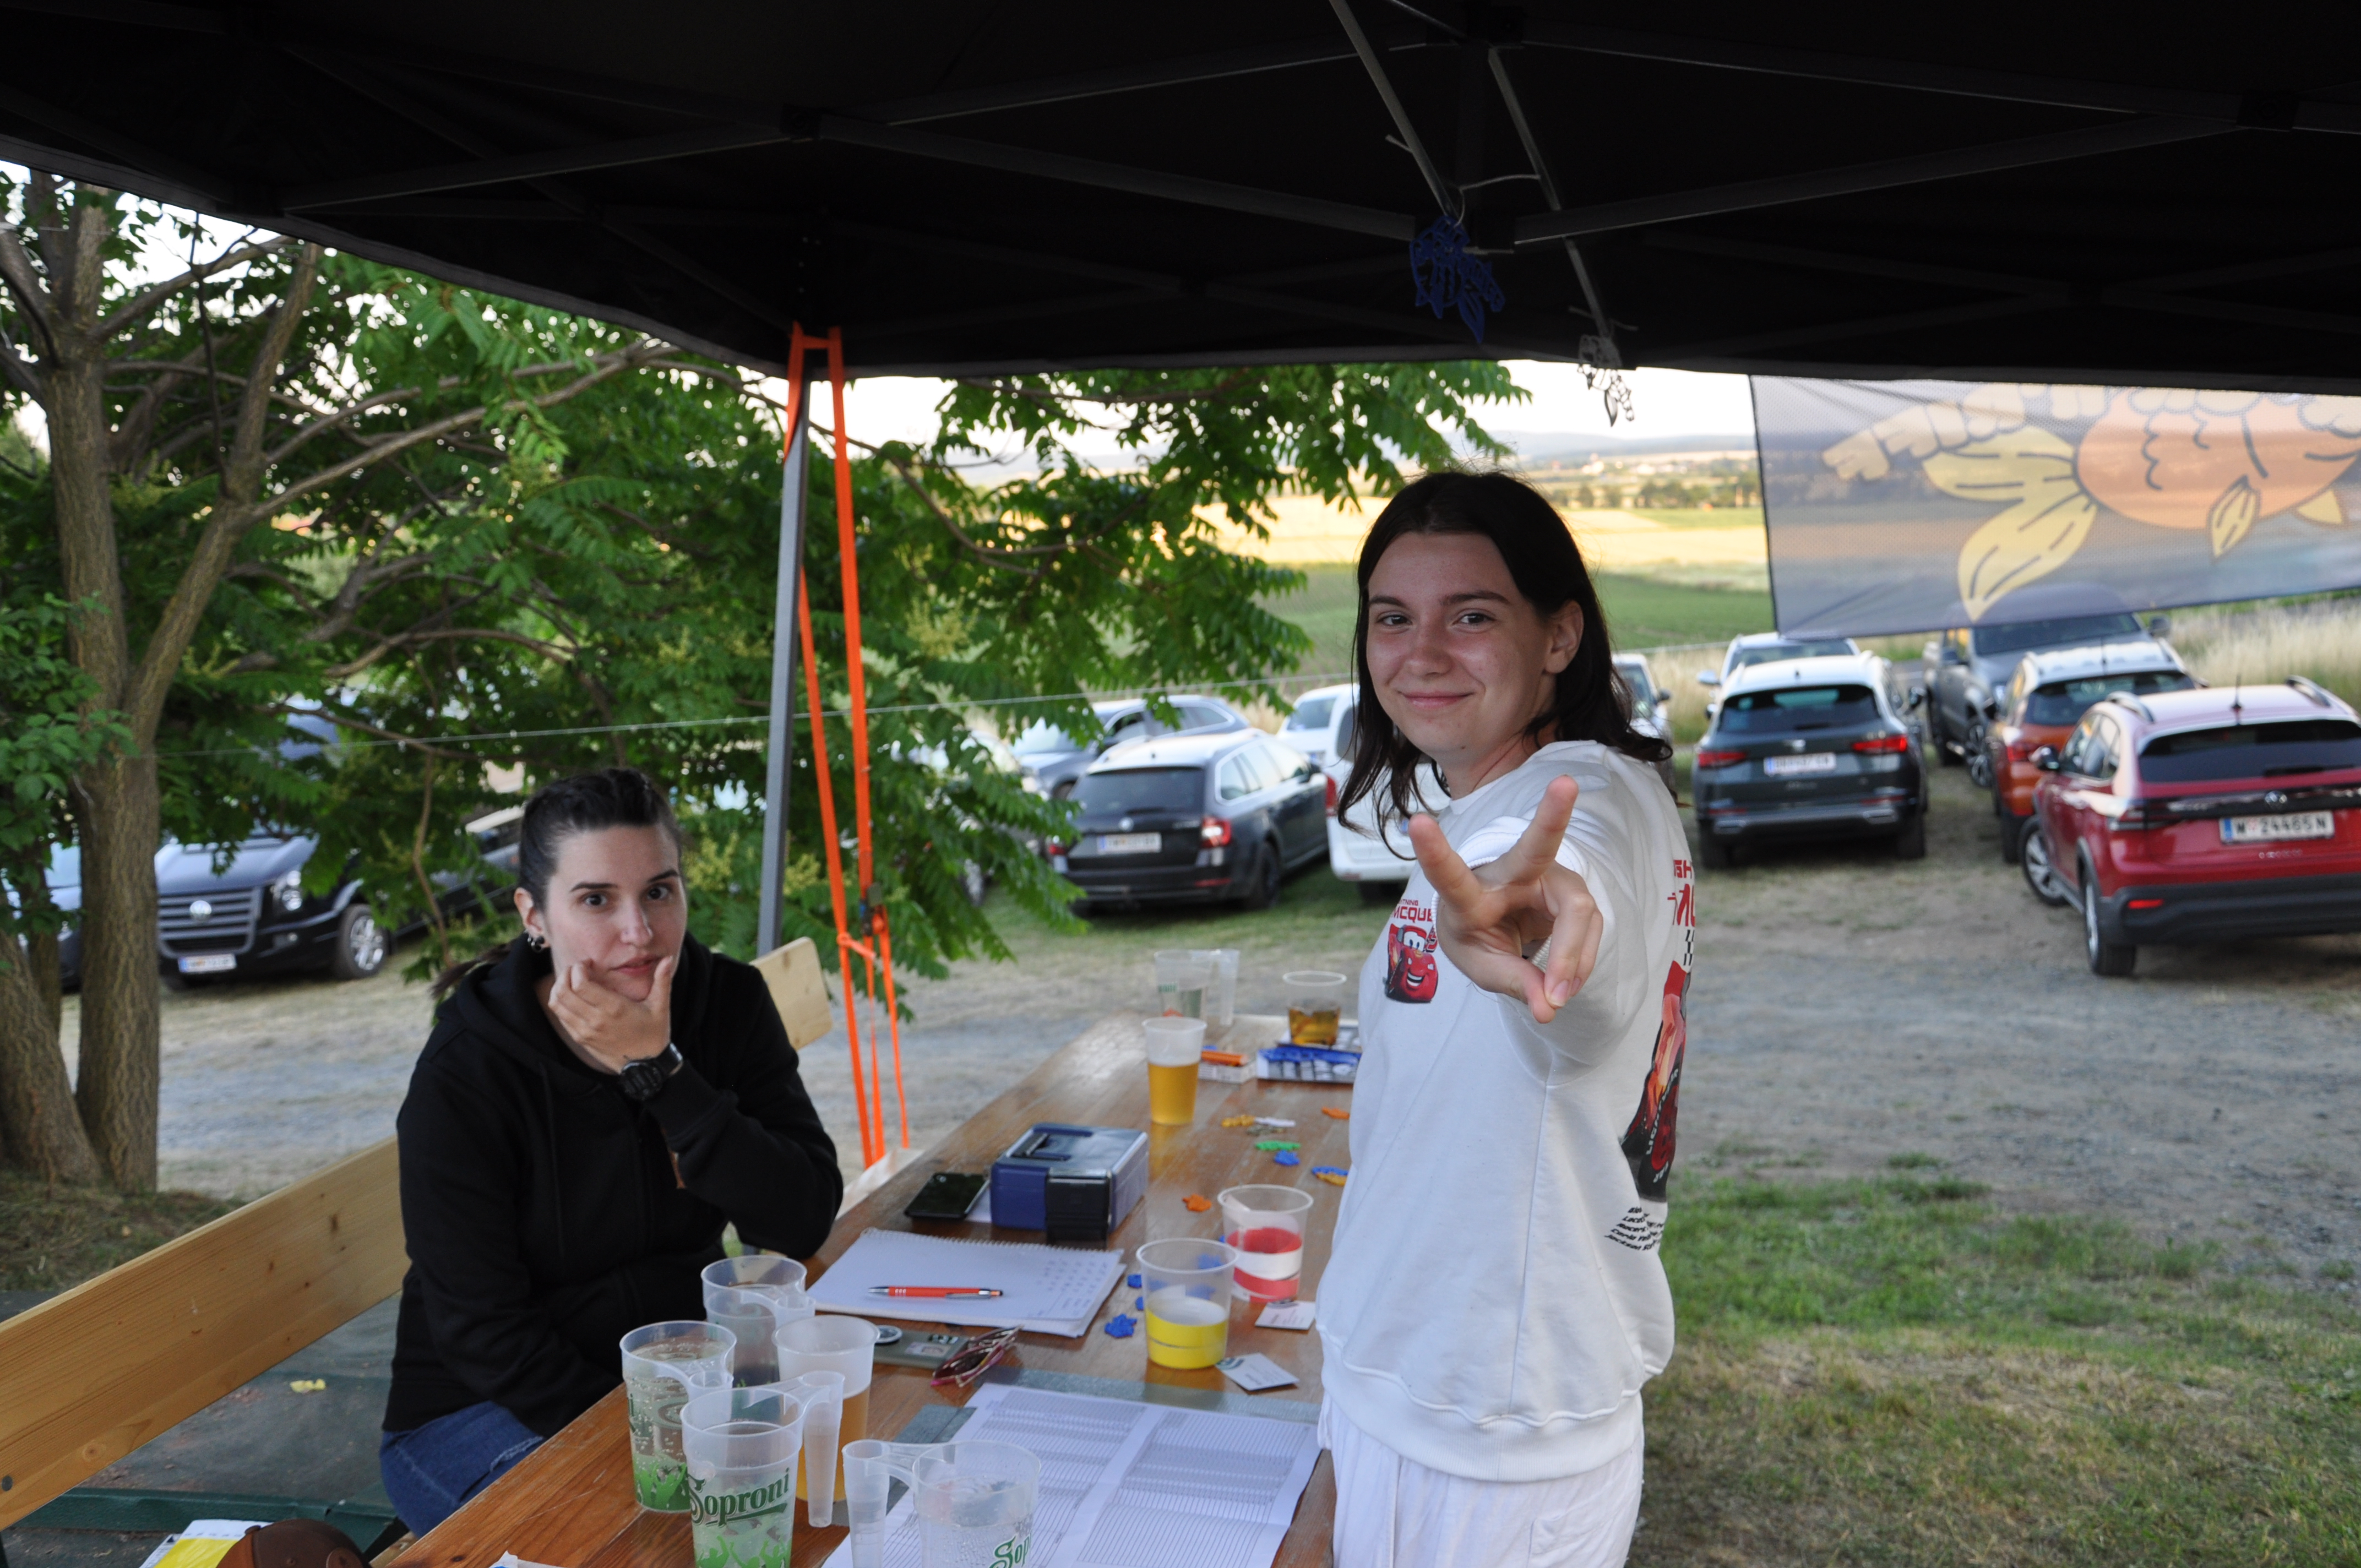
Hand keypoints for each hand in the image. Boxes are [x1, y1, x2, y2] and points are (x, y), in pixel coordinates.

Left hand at [546, 956, 676, 1073]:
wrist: (646, 1065)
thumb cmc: (654, 1033)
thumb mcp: (660, 1006)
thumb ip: (662, 980)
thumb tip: (668, 959)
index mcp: (614, 1009)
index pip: (581, 985)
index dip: (578, 968)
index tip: (588, 963)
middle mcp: (595, 1021)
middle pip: (563, 992)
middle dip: (565, 974)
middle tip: (576, 968)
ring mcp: (585, 1032)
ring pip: (557, 1004)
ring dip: (559, 988)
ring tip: (571, 981)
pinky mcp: (580, 1039)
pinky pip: (560, 1017)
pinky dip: (560, 1003)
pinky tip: (573, 997)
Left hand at [1406, 774, 1601, 1023]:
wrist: (1496, 923)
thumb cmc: (1478, 937)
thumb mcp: (1483, 967)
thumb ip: (1514, 984)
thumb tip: (1548, 1009)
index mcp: (1470, 894)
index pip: (1450, 876)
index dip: (1434, 853)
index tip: (1416, 822)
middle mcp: (1510, 874)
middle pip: (1535, 846)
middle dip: (1552, 815)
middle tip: (1565, 784)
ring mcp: (1547, 877)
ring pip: (1577, 911)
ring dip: (1573, 959)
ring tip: (1558, 995)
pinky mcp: (1573, 892)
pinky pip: (1591, 927)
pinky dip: (1580, 963)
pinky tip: (1565, 982)